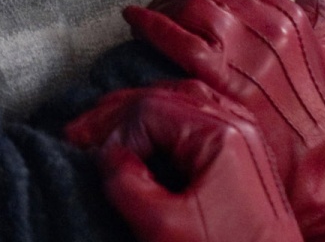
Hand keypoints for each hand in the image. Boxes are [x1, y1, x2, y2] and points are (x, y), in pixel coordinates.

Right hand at [65, 82, 303, 241]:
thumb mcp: (164, 227)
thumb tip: (107, 157)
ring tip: (107, 133)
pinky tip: (147, 139)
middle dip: (118, 115)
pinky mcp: (245, 156)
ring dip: (140, 115)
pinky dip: (166, 124)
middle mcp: (237, 125)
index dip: (113, 131)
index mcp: (221, 133)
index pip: (149, 108)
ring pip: (182, 103)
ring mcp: (245, 138)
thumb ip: (126, 184)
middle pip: (166, 96)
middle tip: (78, 135)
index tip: (95, 161)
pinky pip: (200, 120)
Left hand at [124, 0, 324, 241]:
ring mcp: (244, 52)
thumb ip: (321, 1)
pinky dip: (148, 25)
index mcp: (289, 16)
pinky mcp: (220, 78)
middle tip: (158, 6)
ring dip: (158, 6)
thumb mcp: (324, 48)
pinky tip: (134, 23)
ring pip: (188, 4)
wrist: (313, 164)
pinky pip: (175, 38)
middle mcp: (268, 27)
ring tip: (144, 18)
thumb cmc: (311, 108)